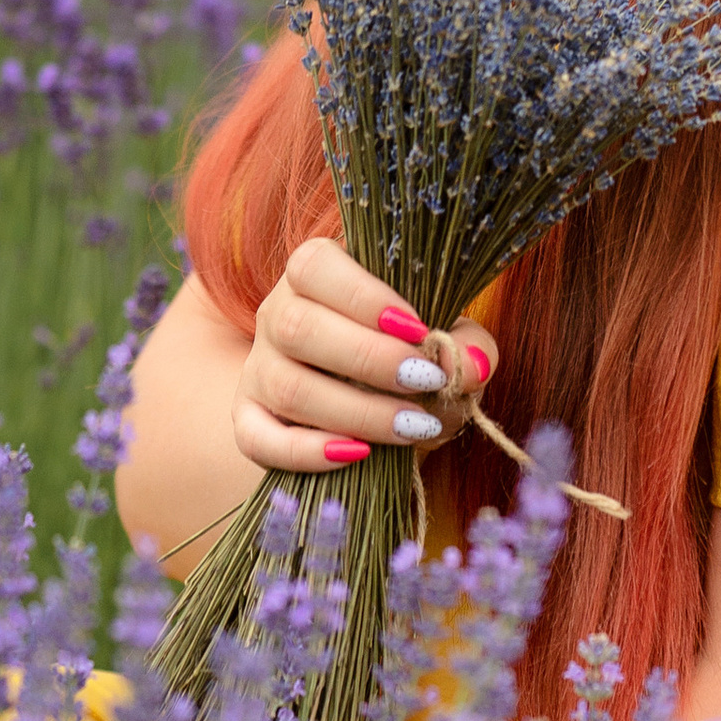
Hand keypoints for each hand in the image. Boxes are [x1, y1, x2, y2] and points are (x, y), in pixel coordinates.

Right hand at [233, 234, 496, 482]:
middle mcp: (276, 314)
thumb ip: (466, 344)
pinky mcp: (249, 420)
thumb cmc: (410, 354)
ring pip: (287, 387)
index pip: (315, 266)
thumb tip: (471, 366)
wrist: (374, 400)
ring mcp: (258, 369)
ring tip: (414, 426)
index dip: (364, 297)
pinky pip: (259, 439)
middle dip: (368, 358)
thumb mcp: (445, 340)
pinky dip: (306, 453)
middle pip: (298, 327)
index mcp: (314, 273)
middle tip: (426, 381)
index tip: (419, 328)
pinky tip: (357, 454)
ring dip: (355, 411)